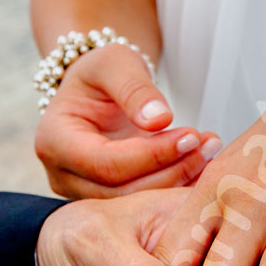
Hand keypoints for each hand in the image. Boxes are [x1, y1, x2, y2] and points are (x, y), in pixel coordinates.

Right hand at [35, 43, 221, 197]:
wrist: (97, 88)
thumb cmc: (102, 71)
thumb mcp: (116, 63)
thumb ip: (135, 89)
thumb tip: (159, 120)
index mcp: (54, 141)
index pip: (106, 162)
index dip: (153, 154)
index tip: (191, 135)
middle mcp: (63, 174)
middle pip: (121, 190)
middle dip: (172, 170)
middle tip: (209, 145)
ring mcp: (84, 191)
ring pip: (135, 202)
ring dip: (179, 180)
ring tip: (211, 150)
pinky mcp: (108, 199)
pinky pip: (143, 202)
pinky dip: (176, 187)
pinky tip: (204, 166)